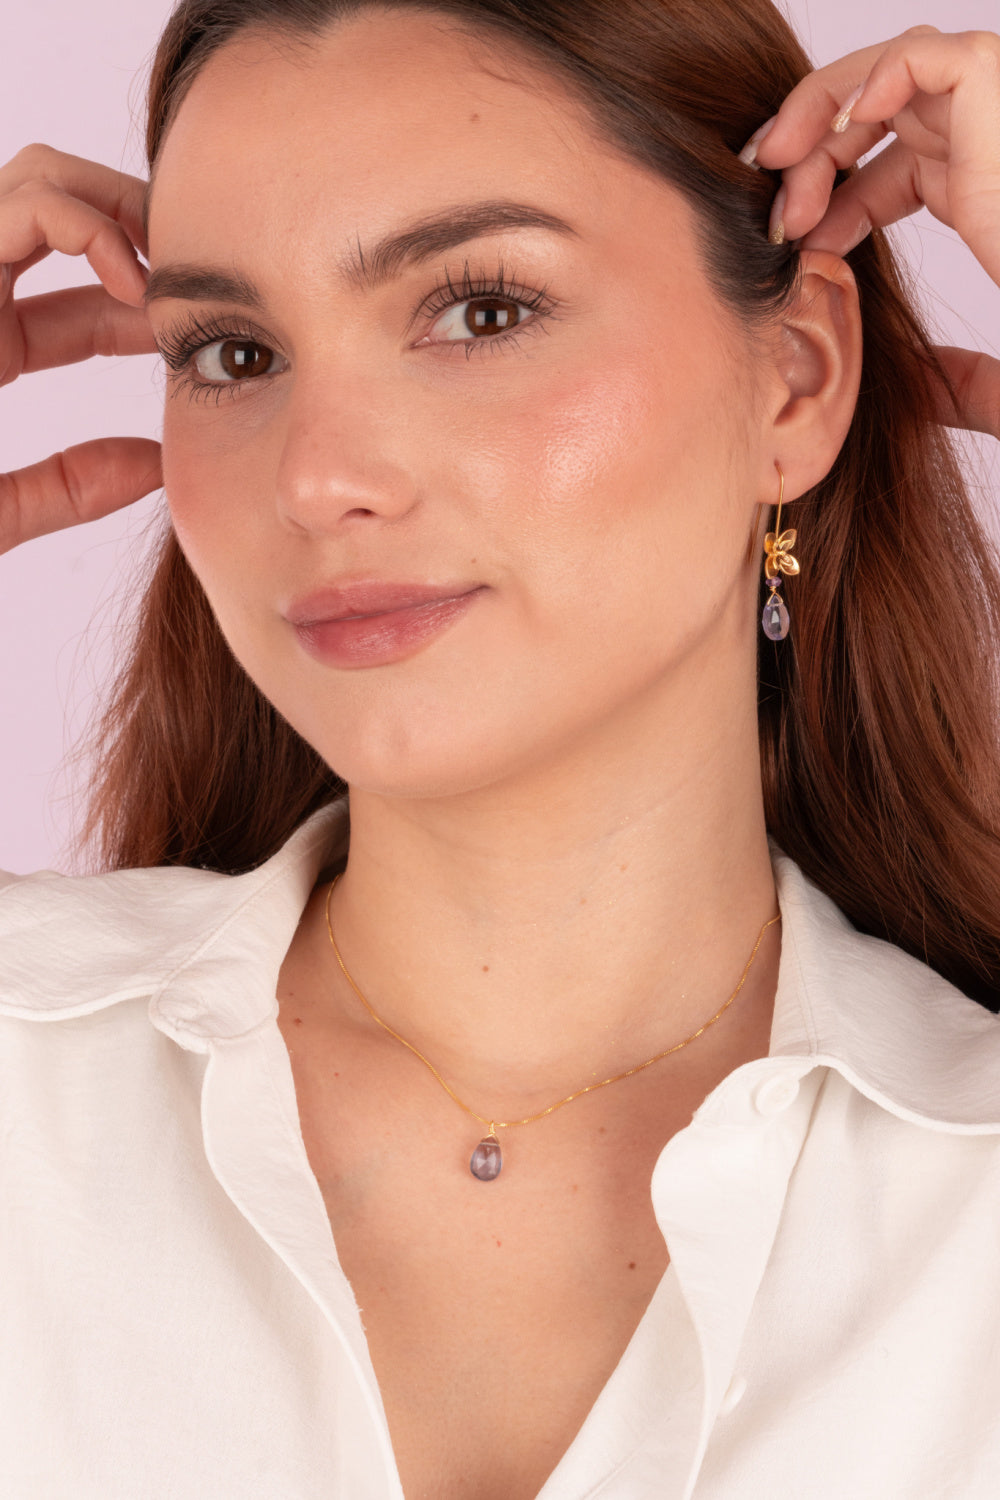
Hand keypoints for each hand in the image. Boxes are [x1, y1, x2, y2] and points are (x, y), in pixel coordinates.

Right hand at [0, 144, 162, 554]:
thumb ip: (66, 490)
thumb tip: (153, 467)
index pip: (82, 311)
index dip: (150, 316)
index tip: (198, 340)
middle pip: (63, 223)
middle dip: (139, 236)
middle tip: (201, 278)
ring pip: (44, 184)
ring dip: (120, 211)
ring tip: (174, 267)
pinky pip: (26, 203)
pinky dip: (90, 225)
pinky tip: (135, 284)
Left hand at [743, 26, 999, 438]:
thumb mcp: (998, 375)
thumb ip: (957, 380)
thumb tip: (919, 397)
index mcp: (977, 191)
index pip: (880, 173)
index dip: (824, 198)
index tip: (787, 242)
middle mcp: (982, 144)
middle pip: (873, 116)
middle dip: (808, 150)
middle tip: (767, 199)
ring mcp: (992, 116)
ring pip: (886, 75)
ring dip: (822, 114)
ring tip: (781, 167)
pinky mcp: (996, 90)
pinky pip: (924, 57)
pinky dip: (871, 81)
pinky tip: (838, 135)